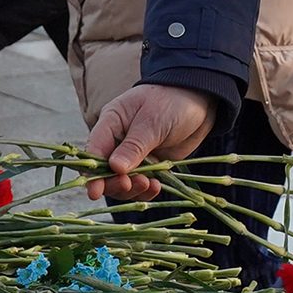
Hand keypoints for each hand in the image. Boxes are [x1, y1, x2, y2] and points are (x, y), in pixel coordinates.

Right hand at [82, 83, 218, 202]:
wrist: (200, 100)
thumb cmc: (172, 102)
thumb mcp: (152, 122)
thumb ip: (134, 146)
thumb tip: (114, 168)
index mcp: (111, 122)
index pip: (94, 150)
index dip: (92, 173)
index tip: (95, 192)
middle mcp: (118, 141)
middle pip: (105, 171)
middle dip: (114, 183)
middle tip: (130, 185)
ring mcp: (134, 155)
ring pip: (122, 181)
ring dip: (132, 188)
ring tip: (148, 185)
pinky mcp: (150, 165)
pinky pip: (141, 183)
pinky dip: (146, 189)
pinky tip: (156, 187)